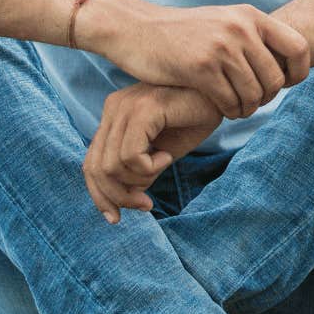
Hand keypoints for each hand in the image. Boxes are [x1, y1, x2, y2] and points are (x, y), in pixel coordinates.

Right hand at [83, 0, 308, 118]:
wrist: (137, 29)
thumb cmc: (184, 32)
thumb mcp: (224, 21)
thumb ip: (253, 36)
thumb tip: (288, 62)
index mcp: (250, 15)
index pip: (299, 47)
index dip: (298, 72)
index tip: (284, 85)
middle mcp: (240, 28)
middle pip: (276, 78)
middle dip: (268, 97)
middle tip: (253, 102)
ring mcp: (221, 47)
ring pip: (255, 94)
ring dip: (248, 108)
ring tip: (237, 108)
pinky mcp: (200, 68)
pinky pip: (230, 101)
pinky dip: (229, 111)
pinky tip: (221, 109)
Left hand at [83, 84, 222, 222]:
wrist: (222, 95)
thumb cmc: (196, 119)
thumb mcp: (162, 151)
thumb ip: (139, 170)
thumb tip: (125, 198)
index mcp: (114, 115)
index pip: (91, 163)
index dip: (100, 195)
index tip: (116, 218)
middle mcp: (114, 108)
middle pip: (96, 168)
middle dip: (118, 196)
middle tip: (146, 205)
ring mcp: (125, 106)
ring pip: (112, 166)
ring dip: (140, 179)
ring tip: (163, 165)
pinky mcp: (142, 110)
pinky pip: (131, 156)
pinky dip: (149, 167)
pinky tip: (167, 156)